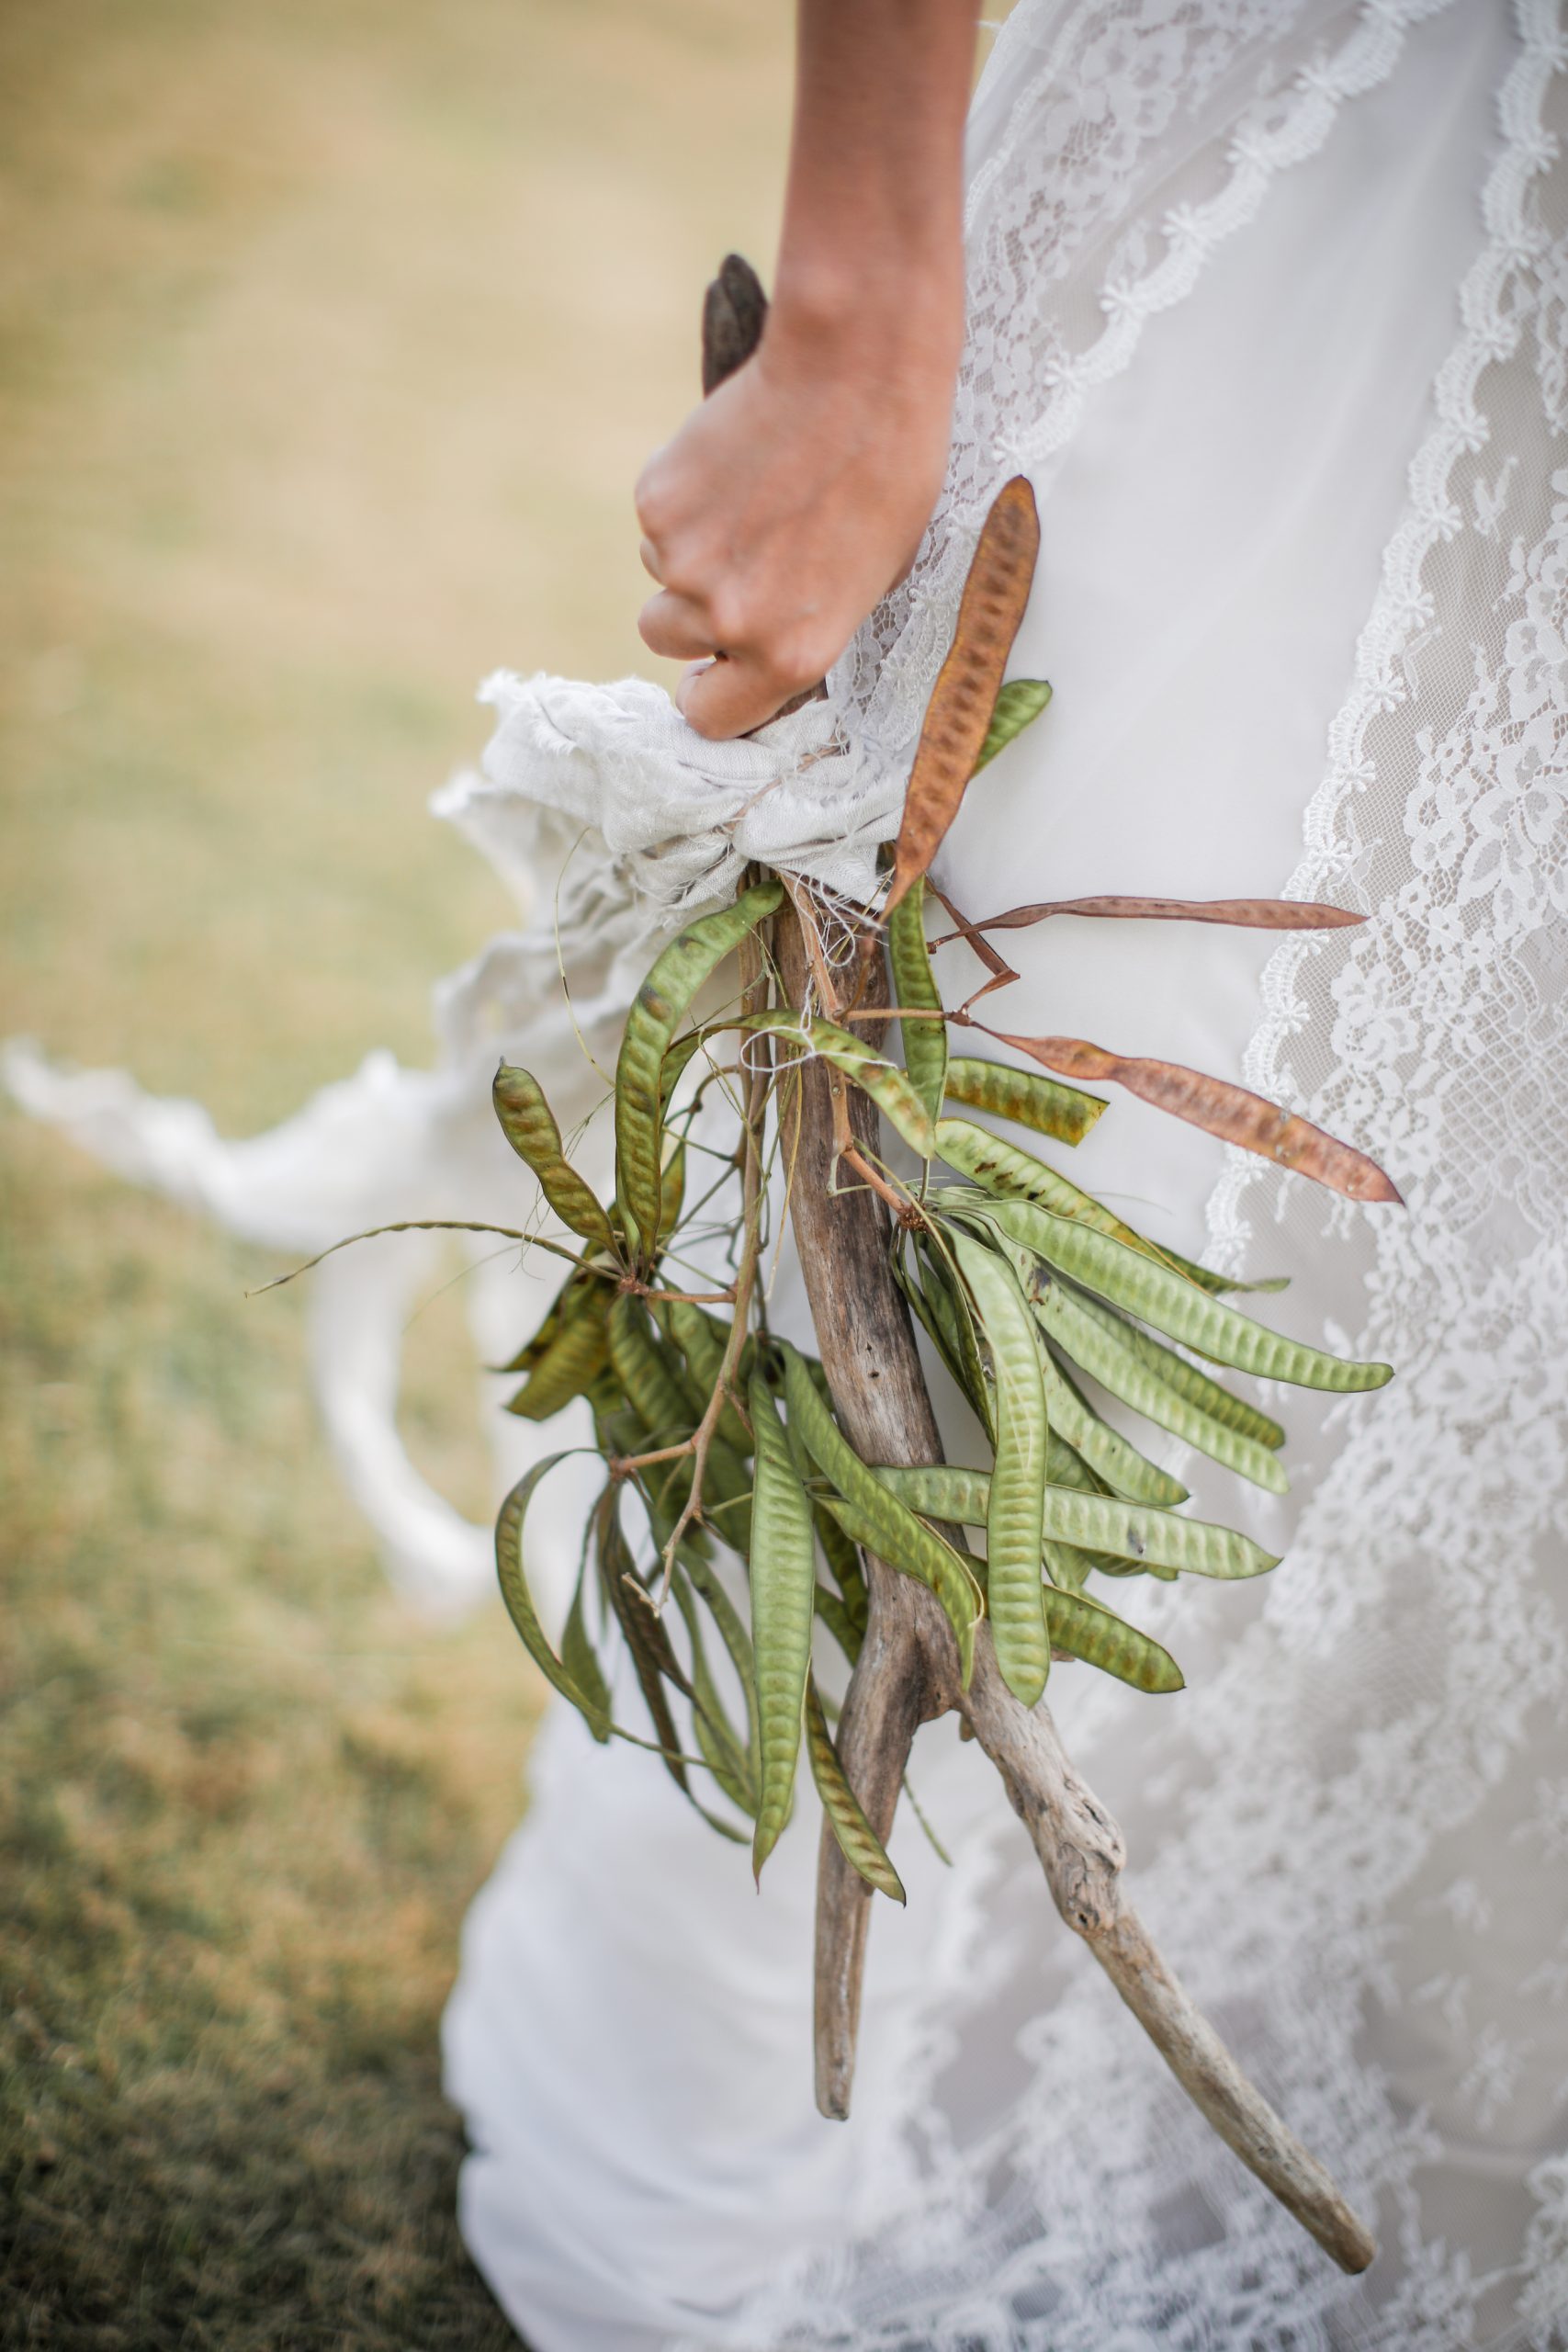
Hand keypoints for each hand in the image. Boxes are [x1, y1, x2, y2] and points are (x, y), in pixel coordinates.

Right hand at [636, 289, 961, 738]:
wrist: (856, 374)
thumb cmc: (888, 475)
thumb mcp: (869, 582)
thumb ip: (802, 628)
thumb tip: (755, 645)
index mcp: (790, 653)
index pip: (710, 717)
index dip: (705, 692)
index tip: (707, 671)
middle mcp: (728, 621)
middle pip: (664, 638)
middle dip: (686, 609)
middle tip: (734, 557)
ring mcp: (684, 562)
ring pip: (659, 570)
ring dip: (690, 544)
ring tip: (753, 494)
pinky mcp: (656, 501)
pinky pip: (657, 516)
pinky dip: (684, 494)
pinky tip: (737, 459)